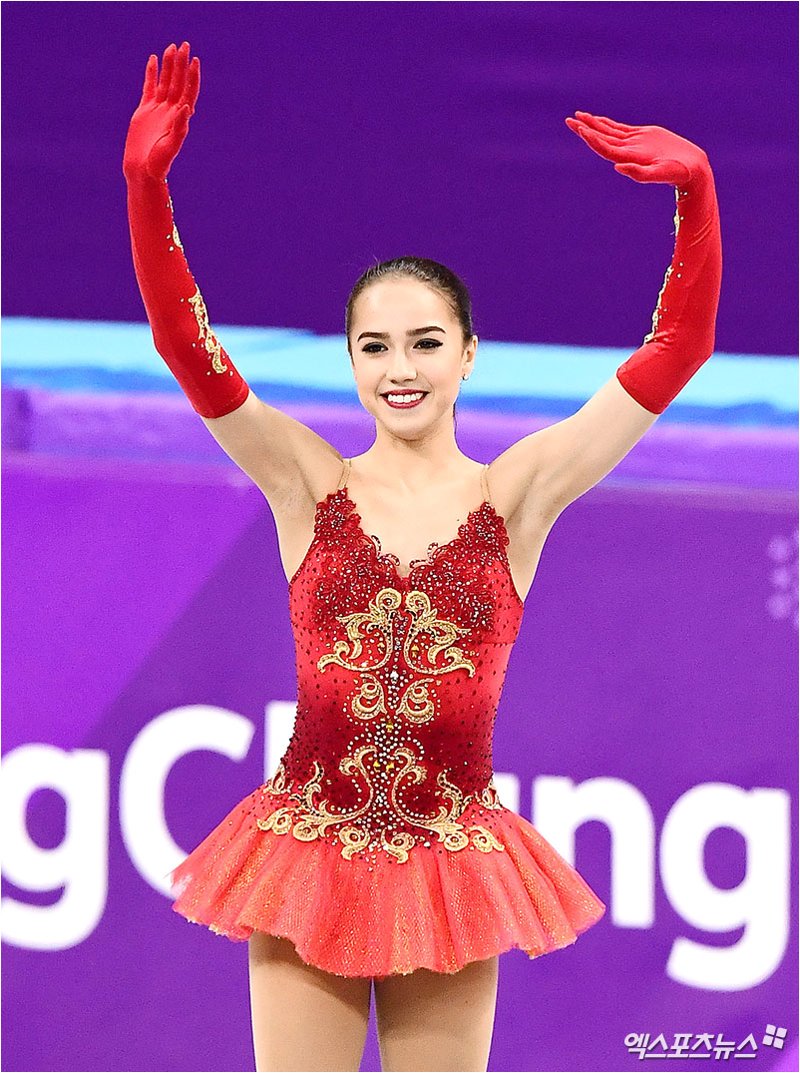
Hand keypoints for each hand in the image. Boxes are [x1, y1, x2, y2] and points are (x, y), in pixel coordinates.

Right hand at [123, 41, 199, 181]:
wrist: (142, 169)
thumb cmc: (159, 163)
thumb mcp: (171, 145)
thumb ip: (180, 127)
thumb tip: (186, 106)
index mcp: (181, 118)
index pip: (189, 91)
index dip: (192, 76)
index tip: (195, 60)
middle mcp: (171, 111)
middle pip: (178, 82)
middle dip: (181, 64)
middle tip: (185, 44)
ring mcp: (158, 109)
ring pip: (164, 82)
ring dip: (168, 66)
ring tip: (171, 47)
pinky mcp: (144, 111)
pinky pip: (149, 87)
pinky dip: (151, 74)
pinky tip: (153, 60)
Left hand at [564, 111, 708, 186]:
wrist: (690, 169)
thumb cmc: (676, 173)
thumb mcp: (658, 174)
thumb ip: (638, 173)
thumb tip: (617, 167)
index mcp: (628, 158)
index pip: (605, 147)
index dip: (592, 138)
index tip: (580, 128)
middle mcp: (627, 151)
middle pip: (601, 139)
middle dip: (585, 129)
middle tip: (569, 120)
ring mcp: (633, 143)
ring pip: (608, 131)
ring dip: (593, 124)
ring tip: (578, 116)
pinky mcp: (641, 136)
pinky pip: (619, 128)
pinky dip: (607, 123)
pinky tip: (597, 119)